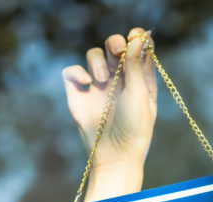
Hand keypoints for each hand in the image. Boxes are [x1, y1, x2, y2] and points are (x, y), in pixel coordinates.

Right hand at [62, 28, 157, 171]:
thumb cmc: (134, 128)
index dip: (137, 38)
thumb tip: (137, 38)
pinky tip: (87, 84)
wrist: (114, 155)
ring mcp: (98, 85)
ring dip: (98, 61)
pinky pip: (73, 70)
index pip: (138, 49)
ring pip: (94, 55)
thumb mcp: (139, 95)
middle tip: (118, 49)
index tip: (136, 35)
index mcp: (139, 79)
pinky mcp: (79, 93)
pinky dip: (78, 72)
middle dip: (115, 42)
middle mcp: (118, 79)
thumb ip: (136, 65)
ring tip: (102, 80)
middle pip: (114, 46)